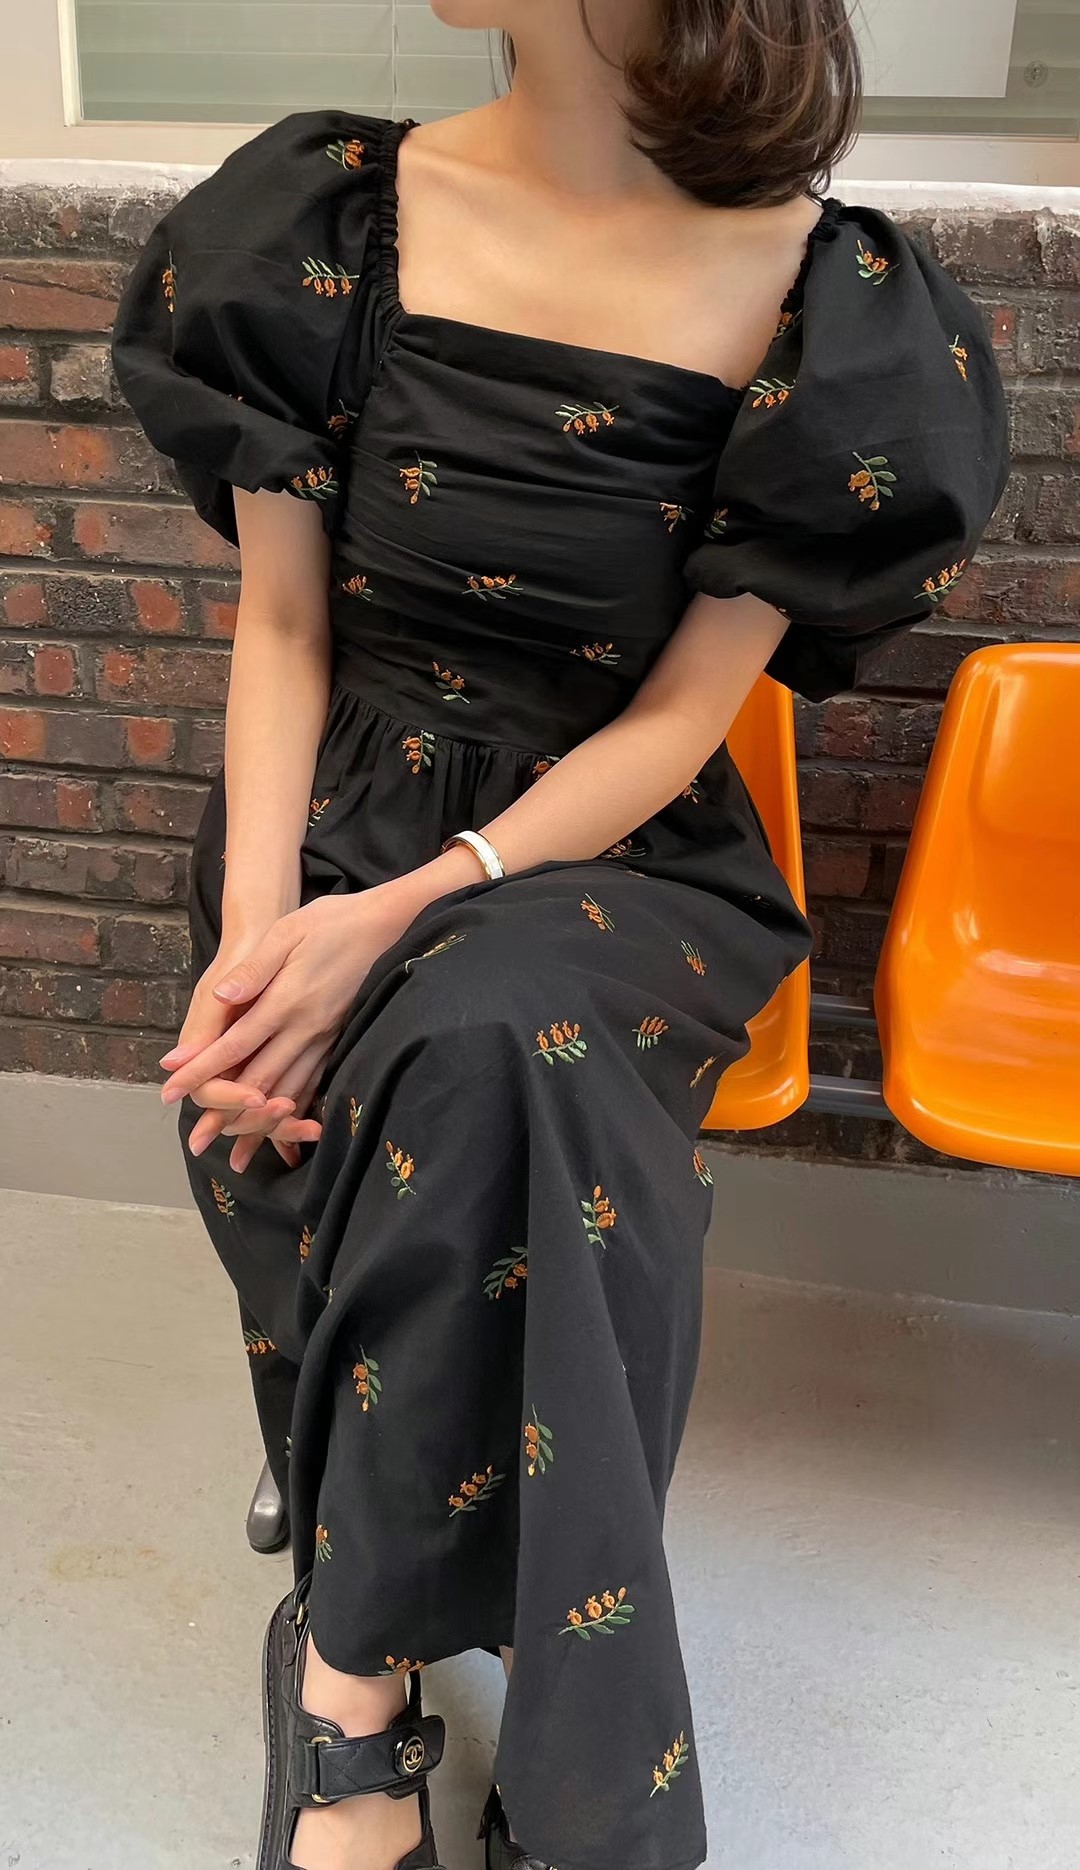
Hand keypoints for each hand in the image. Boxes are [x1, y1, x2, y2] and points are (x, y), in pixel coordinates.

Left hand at [160, 883, 423, 1169]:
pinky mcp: (339, 1040)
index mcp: (285, 1001)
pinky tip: (284, 1131)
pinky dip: (296, 1112)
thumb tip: (221, 995)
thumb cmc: (332, 922)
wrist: (387, 926)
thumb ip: (255, 968)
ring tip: (236, 1152)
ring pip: (288, 1091)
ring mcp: (325, 1038)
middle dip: (224, 1113)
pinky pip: (315, 1084)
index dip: (200, 1070)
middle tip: (195, 1141)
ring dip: (259, 1124)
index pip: (233, 1046)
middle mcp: (305, 1028)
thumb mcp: (288, 932)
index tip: (170, 1088)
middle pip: (258, 1081)